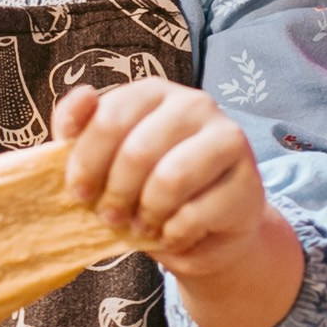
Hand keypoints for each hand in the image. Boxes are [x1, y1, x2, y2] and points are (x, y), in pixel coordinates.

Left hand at [53, 83, 303, 326]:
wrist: (207, 228)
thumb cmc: (148, 188)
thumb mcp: (107, 160)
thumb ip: (81, 129)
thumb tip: (78, 102)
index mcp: (154, 92)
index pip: (110, 117)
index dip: (86, 161)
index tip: (79, 191)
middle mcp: (194, 105)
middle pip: (137, 151)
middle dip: (116, 194)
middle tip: (111, 217)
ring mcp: (227, 138)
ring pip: (170, 179)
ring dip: (146, 214)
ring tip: (142, 226)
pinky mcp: (248, 180)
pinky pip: (196, 213)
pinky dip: (174, 233)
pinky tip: (173, 234)